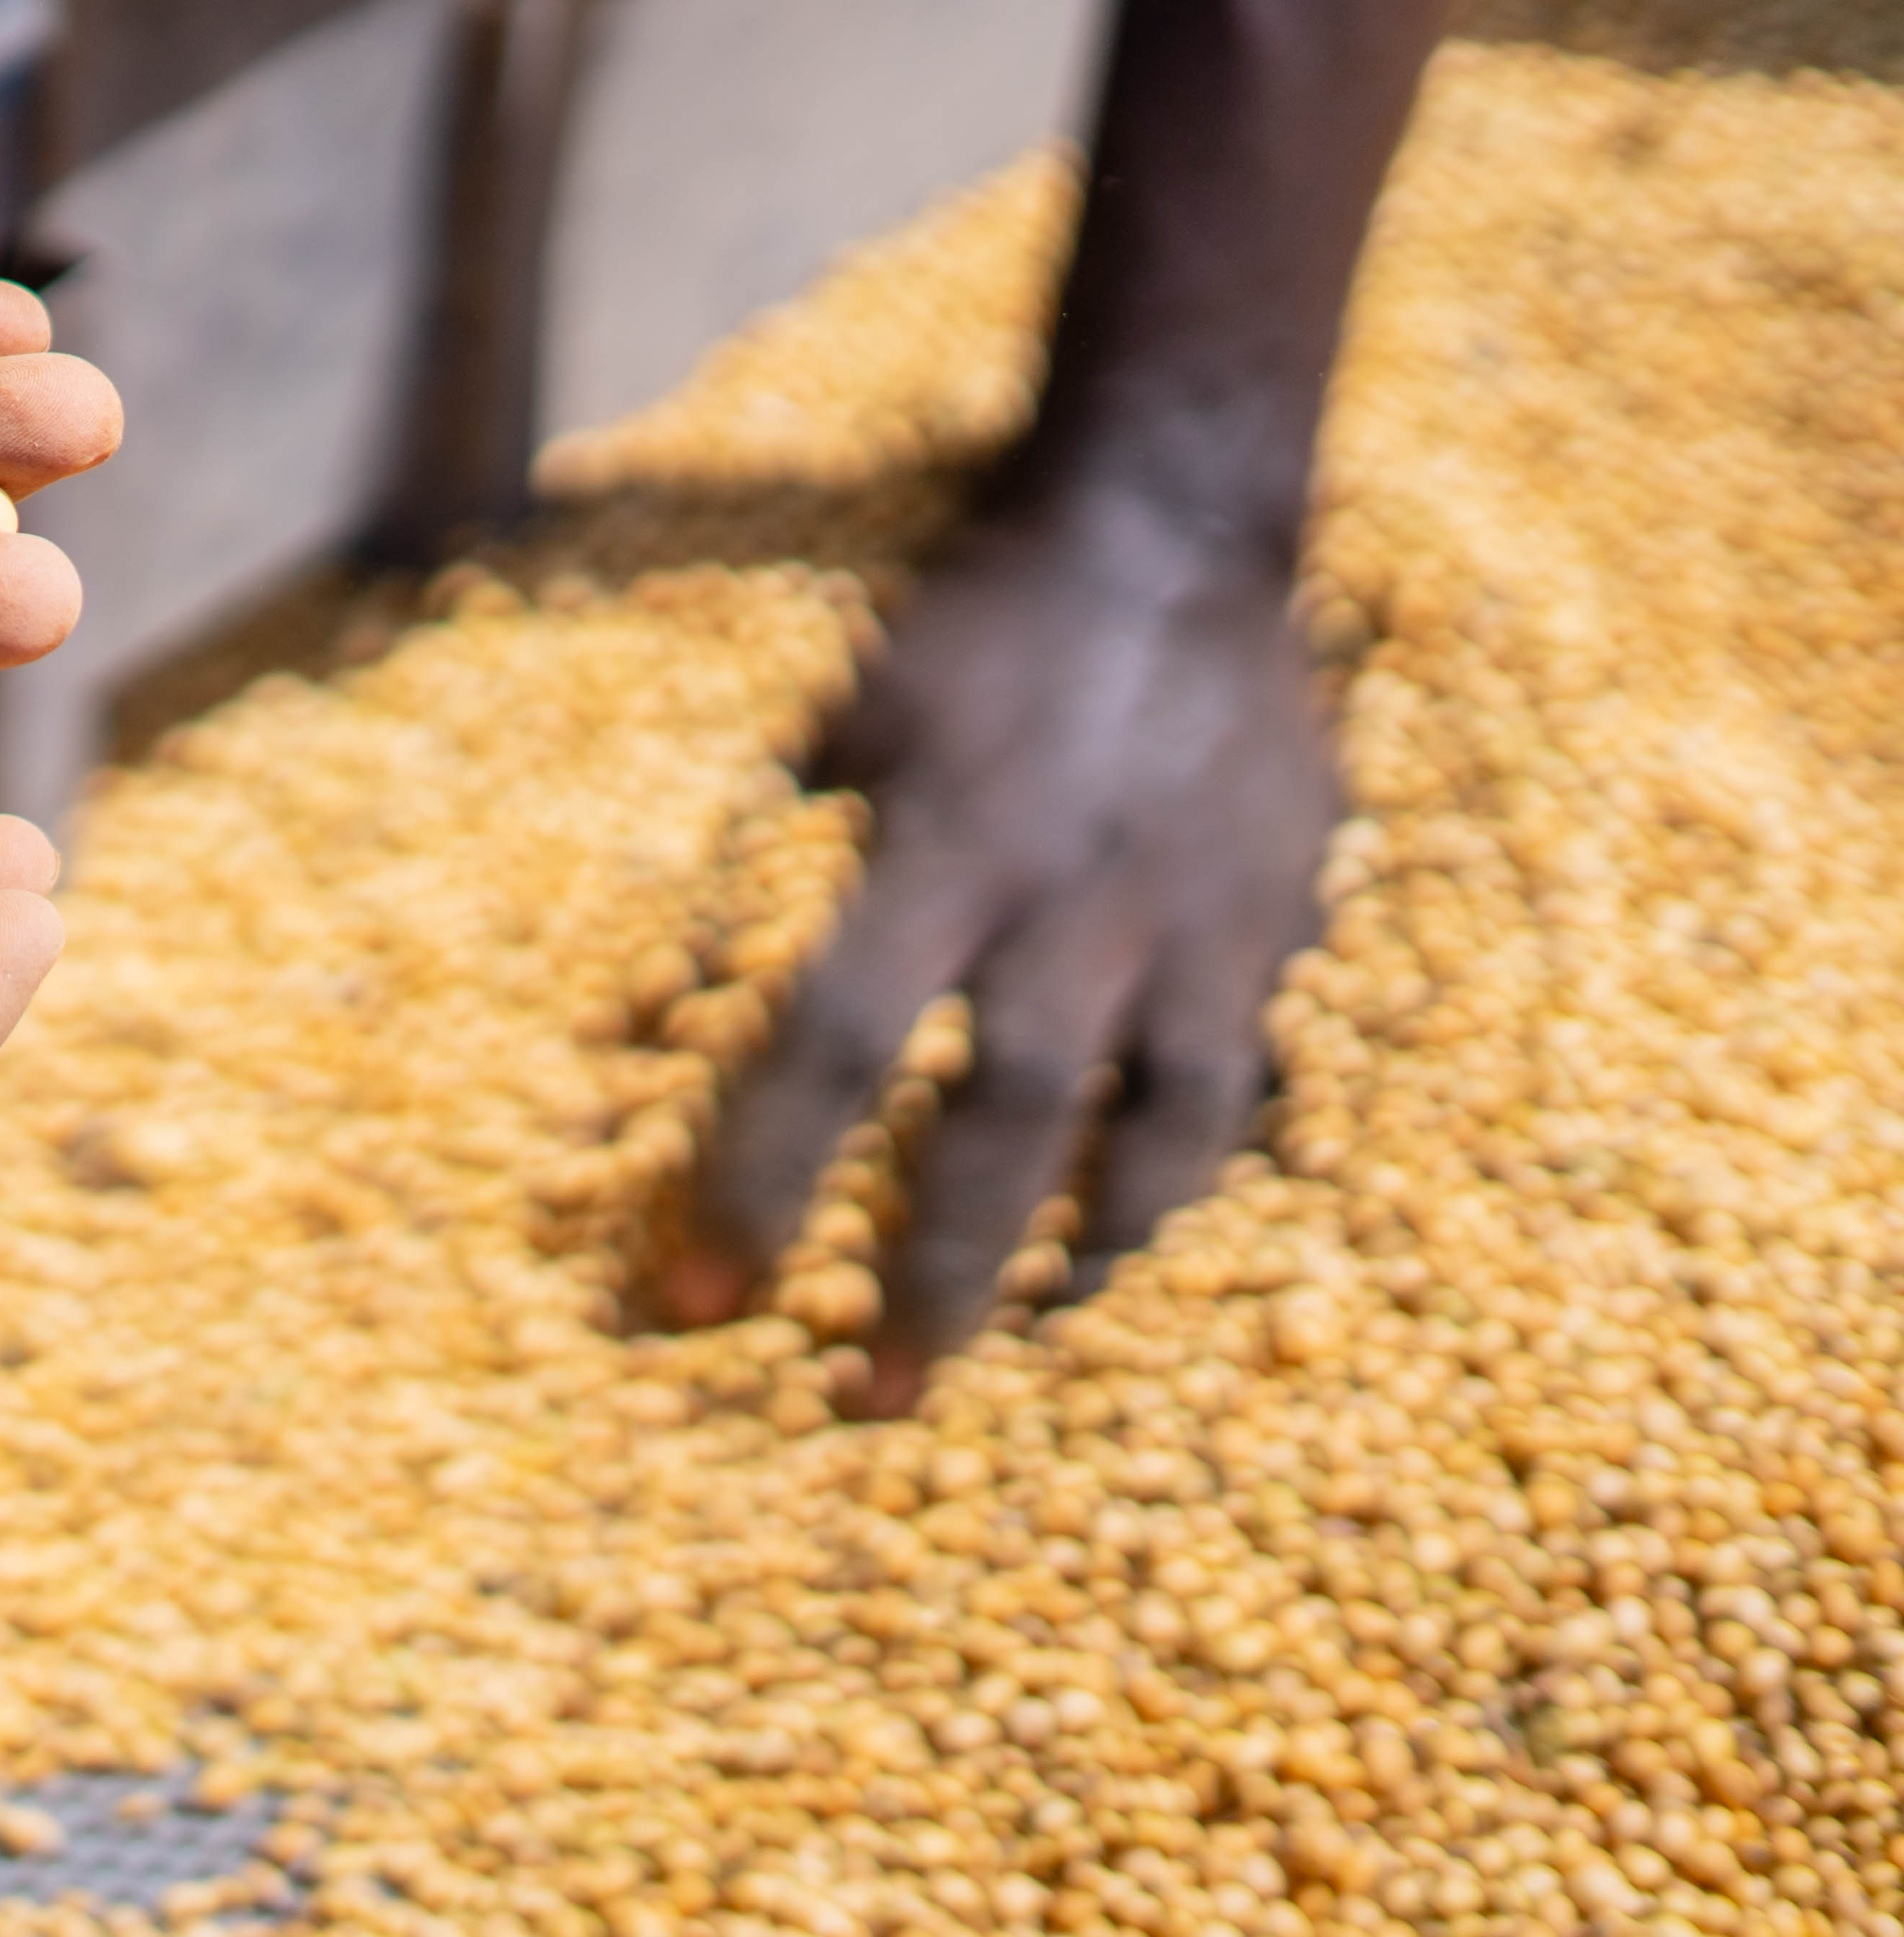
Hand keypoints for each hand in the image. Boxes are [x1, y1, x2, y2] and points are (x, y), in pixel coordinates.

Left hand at [658, 488, 1334, 1405]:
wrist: (1167, 534)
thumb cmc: (973, 628)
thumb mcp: (846, 711)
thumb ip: (775, 841)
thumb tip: (661, 982)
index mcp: (944, 847)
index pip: (832, 1047)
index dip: (756, 1176)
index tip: (692, 1292)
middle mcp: (1073, 905)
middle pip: (999, 1127)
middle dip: (928, 1276)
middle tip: (862, 1402)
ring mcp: (1192, 923)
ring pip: (1150, 1135)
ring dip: (1080, 1256)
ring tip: (1020, 1343)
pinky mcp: (1275, 924)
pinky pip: (1239, 1087)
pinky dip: (1187, 1177)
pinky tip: (1131, 1238)